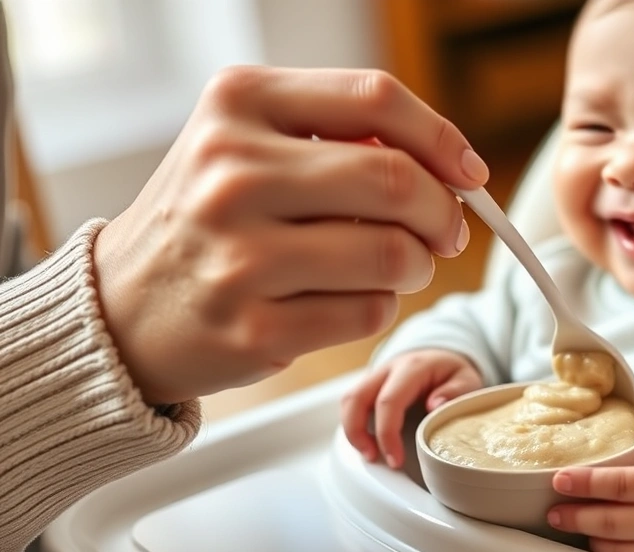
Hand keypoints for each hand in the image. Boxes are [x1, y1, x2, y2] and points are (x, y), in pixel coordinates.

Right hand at [92, 66, 489, 405]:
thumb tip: (446, 165)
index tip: (469, 172)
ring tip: (395, 266)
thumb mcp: (245, 143)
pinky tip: (347, 299)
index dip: (442, 137)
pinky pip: (369, 312)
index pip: (375, 98)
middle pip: (395, 180)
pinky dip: (380, 307)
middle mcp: (232, 172)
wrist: (120, 308)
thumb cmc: (204, 220)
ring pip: (393, 254)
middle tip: (445, 230)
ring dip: (416, 266)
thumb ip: (337, 134)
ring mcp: (240, 254)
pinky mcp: (253, 327)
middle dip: (442, 212)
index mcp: (238, 104)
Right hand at [339, 349, 482, 467]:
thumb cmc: (452, 372)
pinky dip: (354, 425)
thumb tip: (434, 405)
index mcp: (413, 368)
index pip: (389, 401)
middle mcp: (388, 369)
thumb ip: (456, 391)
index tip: (394, 460)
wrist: (442, 357)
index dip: (386, 433)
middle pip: (356, 398)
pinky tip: (368, 444)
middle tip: (372, 458)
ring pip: (349, 400)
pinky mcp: (370, 386)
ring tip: (369, 454)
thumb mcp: (467, 379)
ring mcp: (375, 376)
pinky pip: (352, 404)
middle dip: (357, 432)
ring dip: (351, 430)